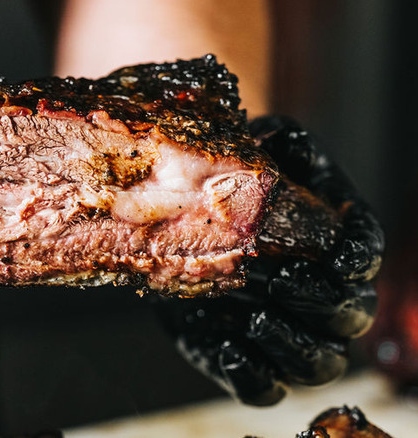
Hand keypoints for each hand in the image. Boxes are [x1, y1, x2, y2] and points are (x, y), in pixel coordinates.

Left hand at [152, 116, 383, 405]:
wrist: (172, 232)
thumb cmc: (223, 192)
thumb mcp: (248, 157)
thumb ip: (274, 147)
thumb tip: (280, 140)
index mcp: (331, 241)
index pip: (364, 253)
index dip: (356, 257)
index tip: (336, 254)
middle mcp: (322, 293)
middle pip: (349, 313)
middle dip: (319, 300)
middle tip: (279, 280)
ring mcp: (288, 333)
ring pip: (320, 363)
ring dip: (294, 346)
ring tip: (257, 318)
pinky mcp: (248, 359)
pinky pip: (266, 389)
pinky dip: (254, 378)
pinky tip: (228, 350)